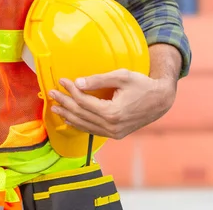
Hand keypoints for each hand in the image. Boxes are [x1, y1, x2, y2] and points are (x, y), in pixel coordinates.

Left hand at [48, 69, 176, 139]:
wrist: (160, 100)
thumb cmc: (143, 85)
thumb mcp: (122, 77)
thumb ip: (99, 79)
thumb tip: (78, 82)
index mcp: (113, 112)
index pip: (84, 102)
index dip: (71, 91)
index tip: (62, 81)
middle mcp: (112, 126)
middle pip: (81, 114)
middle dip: (65, 103)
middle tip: (52, 94)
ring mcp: (114, 133)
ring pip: (84, 125)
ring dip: (68, 116)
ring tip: (55, 108)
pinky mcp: (116, 134)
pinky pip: (93, 130)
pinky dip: (80, 124)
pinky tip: (70, 119)